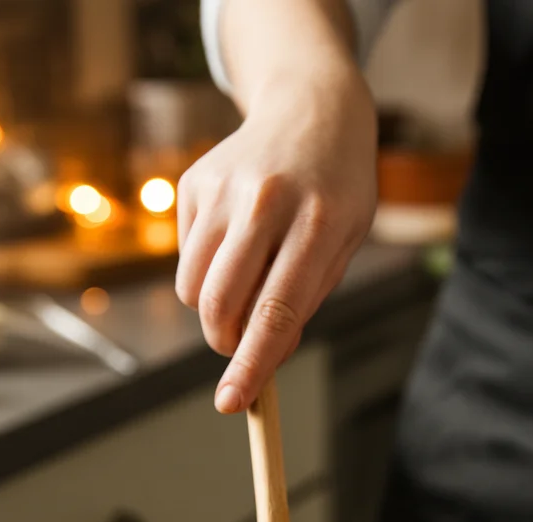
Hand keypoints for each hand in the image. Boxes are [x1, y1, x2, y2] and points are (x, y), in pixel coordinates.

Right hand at [175, 69, 376, 412]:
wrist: (312, 108)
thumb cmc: (337, 190)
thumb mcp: (345, 242)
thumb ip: (307, 299)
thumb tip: (263, 357)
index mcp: (318, 224)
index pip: (277, 311)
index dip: (252, 364)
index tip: (232, 402)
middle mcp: (266, 202)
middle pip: (221, 304)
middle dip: (226, 343)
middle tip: (242, 345)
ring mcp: (224, 189)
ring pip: (194, 289)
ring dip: (214, 311)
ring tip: (247, 285)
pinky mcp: (194, 183)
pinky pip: (187, 259)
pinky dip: (206, 271)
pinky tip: (237, 242)